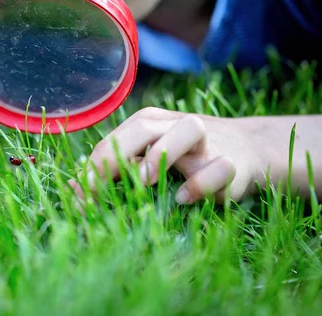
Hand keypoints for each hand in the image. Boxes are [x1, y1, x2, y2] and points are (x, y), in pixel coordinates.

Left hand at [69, 107, 261, 204]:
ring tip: (142, 181)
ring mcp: (208, 141)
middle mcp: (177, 124)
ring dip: (161, 154)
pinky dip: (200, 183)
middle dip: (115, 156)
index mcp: (151, 123)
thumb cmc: (187, 158)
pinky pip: (218, 167)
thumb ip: (117, 170)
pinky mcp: (232, 162)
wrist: (247, 150)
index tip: (80, 195)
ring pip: (189, 129)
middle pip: (144, 126)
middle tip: (96, 188)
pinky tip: (183, 198)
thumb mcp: (150, 160)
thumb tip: (74, 187)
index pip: (115, 138)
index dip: (94, 166)